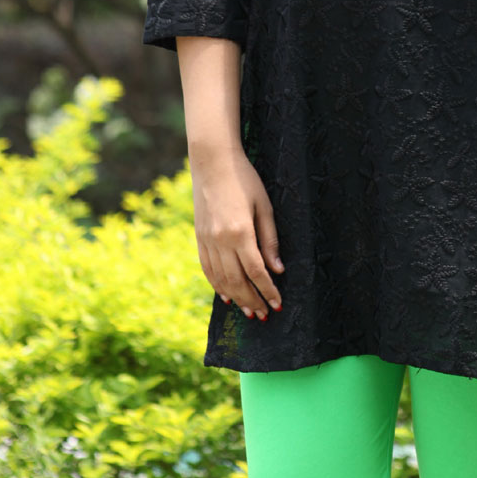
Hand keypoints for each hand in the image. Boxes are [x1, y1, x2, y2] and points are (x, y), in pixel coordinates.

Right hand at [190, 148, 283, 319]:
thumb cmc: (245, 180)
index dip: (268, 290)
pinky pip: (207, 268)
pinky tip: (227, 296)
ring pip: (221, 278)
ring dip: (236, 298)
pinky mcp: (199, 237)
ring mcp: (206, 240)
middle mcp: (220, 240)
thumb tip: (278, 270)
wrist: (213, 162)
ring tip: (249, 311)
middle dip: (253, 300)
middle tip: (264, 315)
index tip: (278, 304)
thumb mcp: (264, 207)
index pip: (256, 271)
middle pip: (237, 280)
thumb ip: (270, 240)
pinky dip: (217, 285)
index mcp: (240, 232)